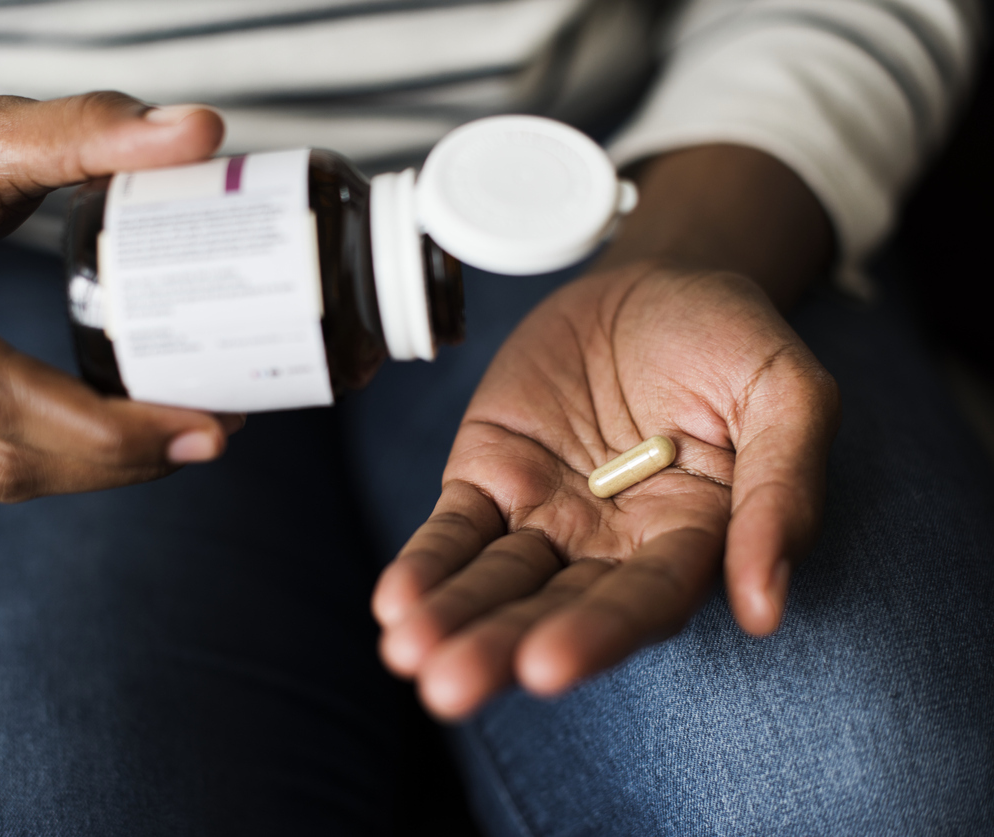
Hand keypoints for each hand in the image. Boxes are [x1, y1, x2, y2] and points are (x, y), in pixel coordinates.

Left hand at [373, 262, 839, 718]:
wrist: (648, 283)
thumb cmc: (725, 339)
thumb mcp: (785, 392)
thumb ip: (782, 489)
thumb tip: (764, 607)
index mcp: (692, 538)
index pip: (645, 600)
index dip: (599, 633)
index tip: (548, 665)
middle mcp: (613, 545)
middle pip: (556, 607)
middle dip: (502, 647)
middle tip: (450, 685)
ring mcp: (545, 514)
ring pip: (497, 579)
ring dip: (452, 618)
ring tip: (406, 653)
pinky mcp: (490, 478)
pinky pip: (455, 529)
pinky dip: (426, 563)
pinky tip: (394, 601)